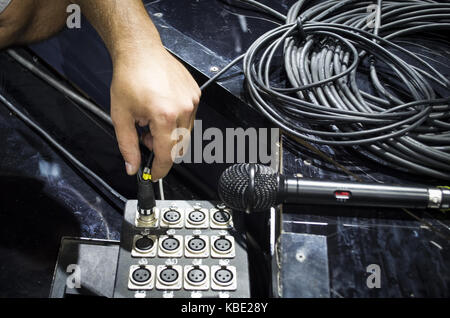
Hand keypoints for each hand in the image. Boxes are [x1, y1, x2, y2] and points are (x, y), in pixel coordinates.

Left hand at [110, 43, 200, 179]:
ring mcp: (192, 101)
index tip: (154, 175)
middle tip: (145, 138)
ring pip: (185, 134)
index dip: (159, 169)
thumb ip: (128, 146)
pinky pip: (189, 119)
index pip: (167, 155)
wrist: (140, 51)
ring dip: (170, 136)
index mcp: (165, 116)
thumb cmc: (130, 77)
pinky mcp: (196, 94)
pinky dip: (176, 122)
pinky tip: (161, 111)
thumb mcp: (121, 116)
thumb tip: (133, 167)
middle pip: (179, 147)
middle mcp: (183, 109)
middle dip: (162, 149)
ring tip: (152, 121)